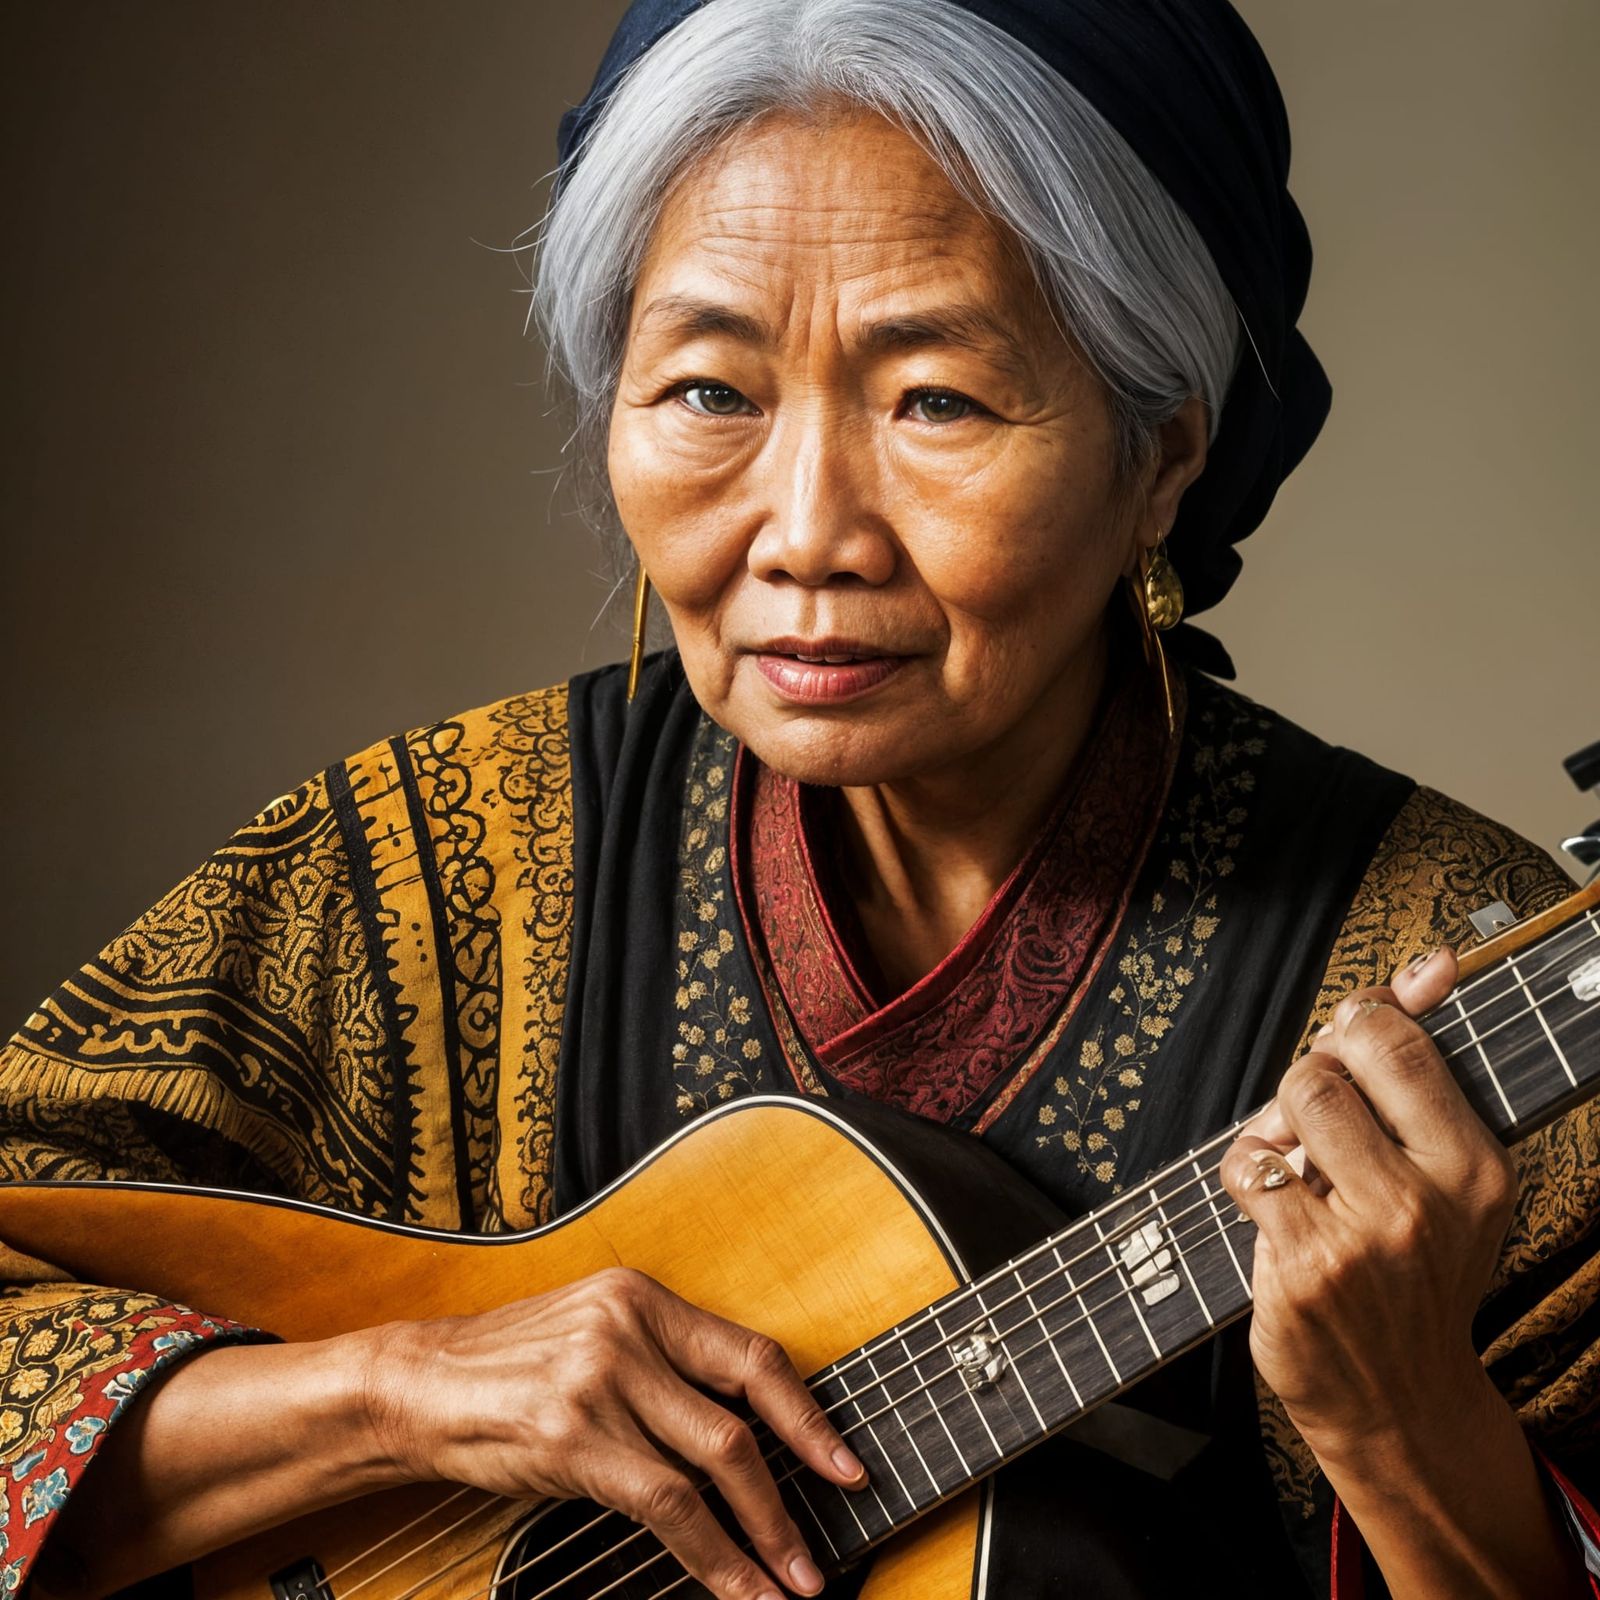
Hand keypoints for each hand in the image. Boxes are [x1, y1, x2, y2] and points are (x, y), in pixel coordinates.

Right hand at [359, 1267, 864, 1599]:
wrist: (418, 1384)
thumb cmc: (509, 1365)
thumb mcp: (592, 1333)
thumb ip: (663, 1363)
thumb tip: (747, 1432)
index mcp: (643, 1296)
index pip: (750, 1353)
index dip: (806, 1412)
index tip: (845, 1460)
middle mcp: (630, 1328)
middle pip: (744, 1409)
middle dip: (802, 1475)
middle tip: (838, 1522)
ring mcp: (602, 1382)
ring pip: (714, 1461)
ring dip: (765, 1532)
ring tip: (794, 1579)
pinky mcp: (574, 1439)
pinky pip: (667, 1506)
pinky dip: (714, 1557)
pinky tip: (738, 1588)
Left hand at [1220, 949, 1517, 1463]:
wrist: (1401, 1400)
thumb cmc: (1413, 1267)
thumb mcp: (1446, 1174)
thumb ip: (1424, 1069)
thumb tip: (1432, 963)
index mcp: (1476, 1165)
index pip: (1397, 1041)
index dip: (1354, 1023)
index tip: (1351, 1040)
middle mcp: (1429, 1199)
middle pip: (1329, 1067)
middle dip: (1310, 1075)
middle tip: (1319, 1115)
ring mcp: (1365, 1237)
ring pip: (1288, 1108)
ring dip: (1275, 1124)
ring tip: (1296, 1160)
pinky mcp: (1305, 1267)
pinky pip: (1245, 1169)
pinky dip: (1245, 1172)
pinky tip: (1273, 1205)